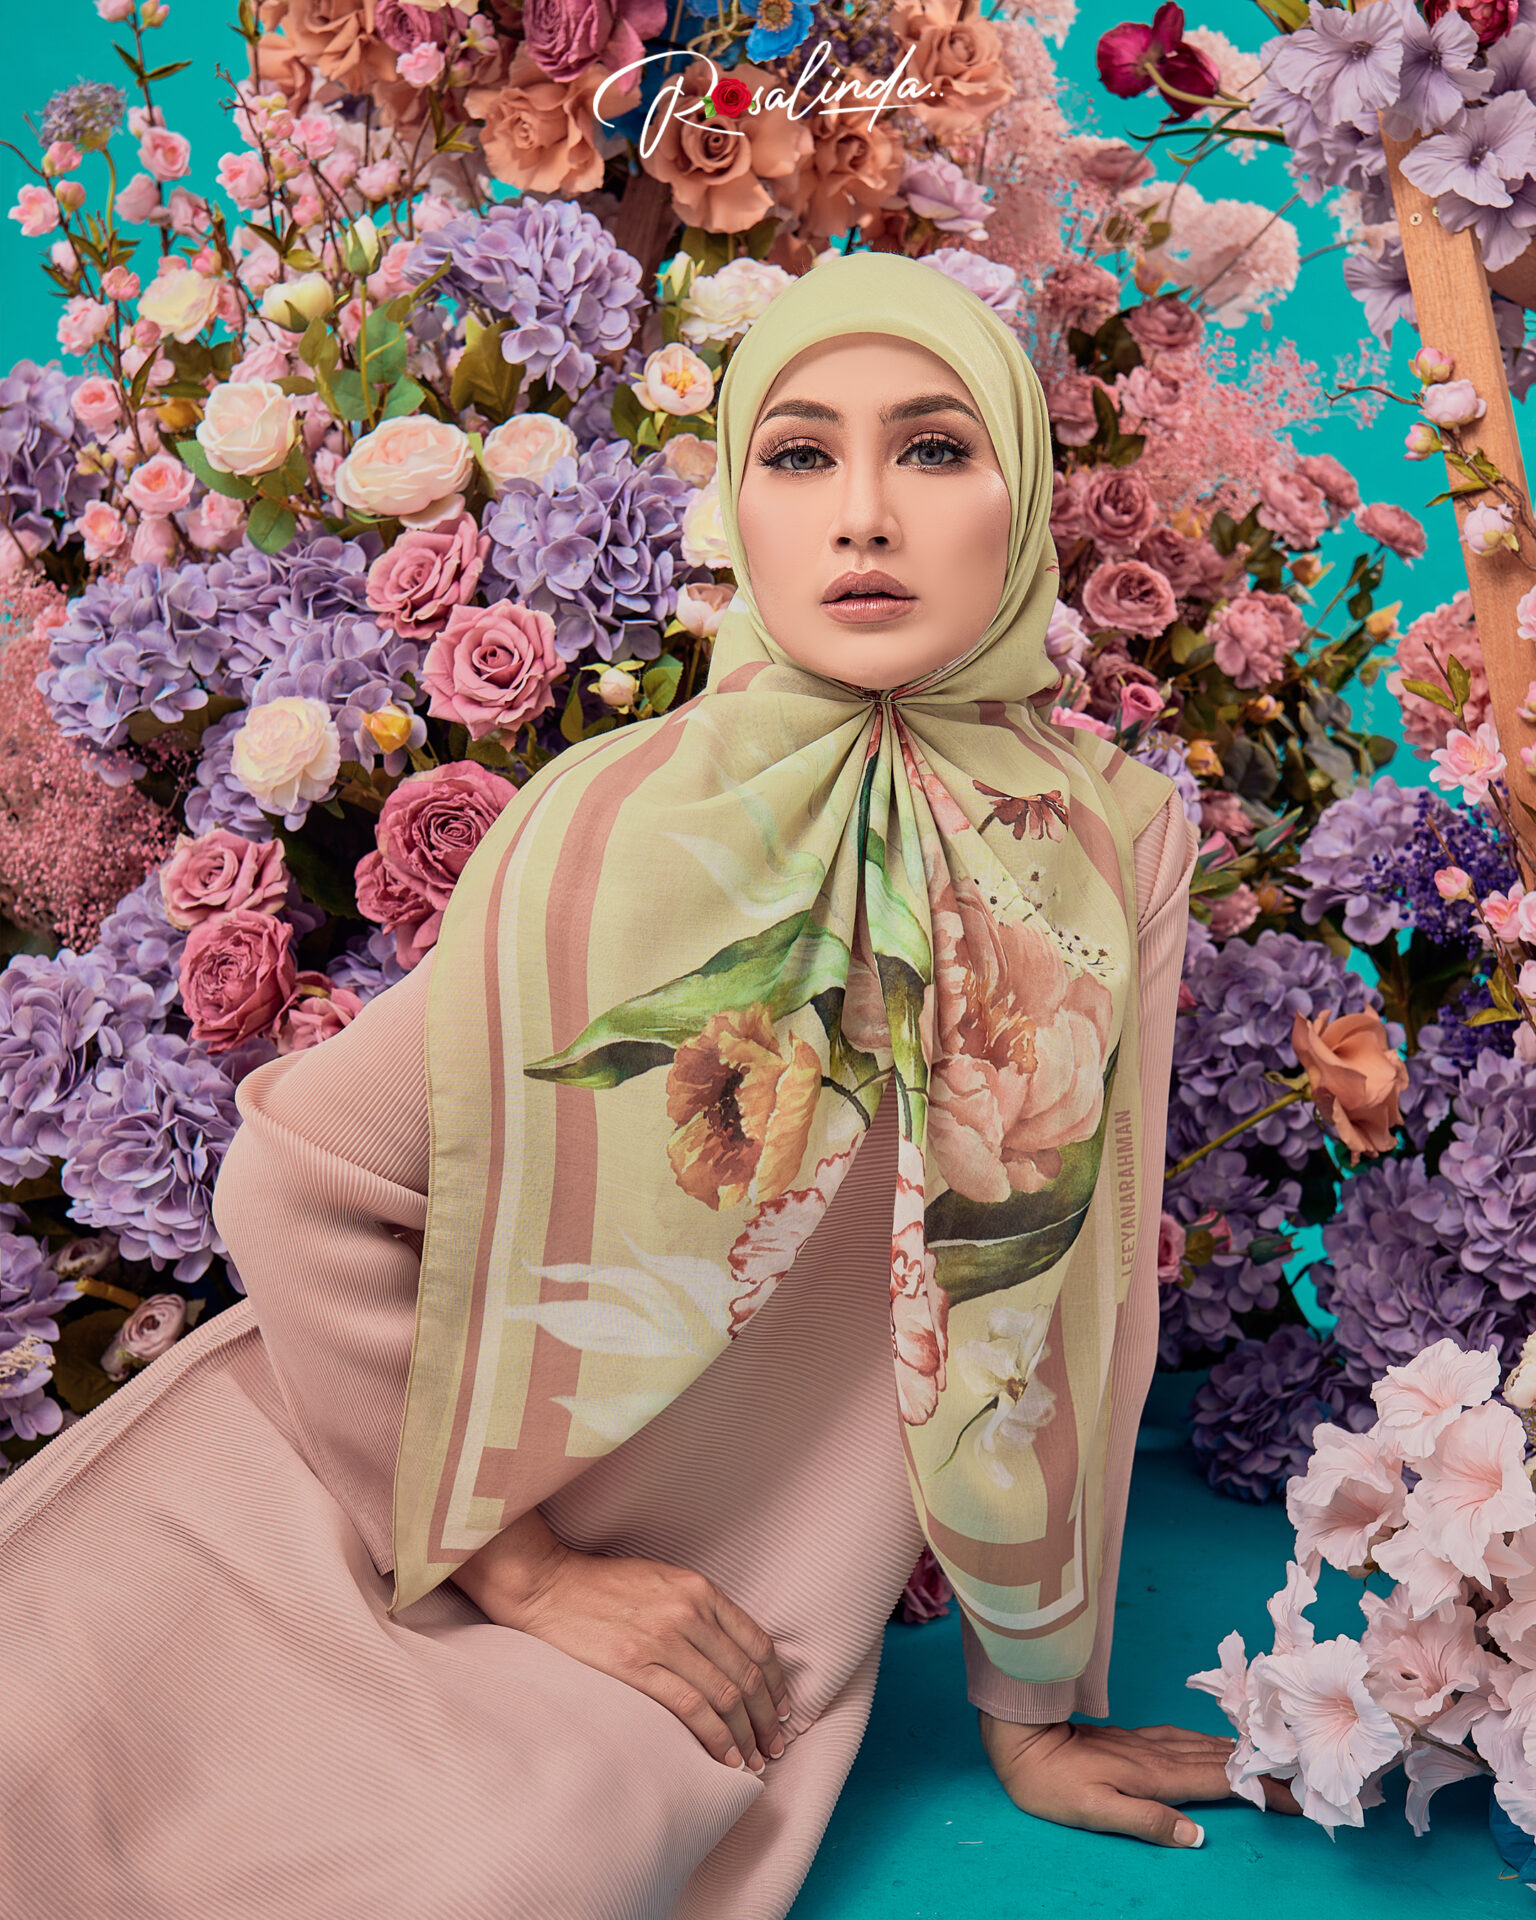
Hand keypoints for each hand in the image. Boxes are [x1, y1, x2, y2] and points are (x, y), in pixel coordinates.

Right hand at [468, 1528, 793, 1775]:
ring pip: (724, 1695)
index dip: (775, 1684)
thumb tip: (730, 1655)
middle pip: (745, 1675)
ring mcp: (662, 1638)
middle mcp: (688, 1612)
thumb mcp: (661, 1582)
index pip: (756, 1643)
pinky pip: (691, 1707)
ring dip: (746, 1735)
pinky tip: (724, 1757)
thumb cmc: (603, 1586)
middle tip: (774, 1747)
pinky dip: (715, 1737)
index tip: (782, 1711)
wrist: (548, 1585)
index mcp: (698, 1590)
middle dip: (766, 1718)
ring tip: (753, 1761)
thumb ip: (697, 1609)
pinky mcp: (635, 1666)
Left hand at [978, 1713, 1301, 1845]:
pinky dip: (1214, 1742)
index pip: (1221, 1781)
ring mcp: (1148, 1743)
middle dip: (1264, 1766)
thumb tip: (1196, 1835)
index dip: (1261, 1787)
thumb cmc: (1054, 1784)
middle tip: (1304, 1772)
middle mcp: (1158, 1754)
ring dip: (1243, 1751)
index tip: (1299, 1794)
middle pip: (1222, 1759)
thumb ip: (1147, 1821)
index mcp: (1156, 1775)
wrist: (1022, 1741)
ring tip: (1275, 1755)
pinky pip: (1188, 1738)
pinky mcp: (1136, 1739)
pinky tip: (1218, 1742)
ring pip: (1207, 1745)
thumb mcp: (1096, 1812)